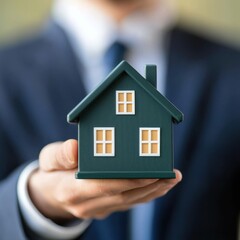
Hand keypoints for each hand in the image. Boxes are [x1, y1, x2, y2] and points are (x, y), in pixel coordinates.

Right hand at [28, 139, 181, 220]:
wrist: (51, 194)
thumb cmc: (52, 171)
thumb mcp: (48, 158)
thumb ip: (60, 154)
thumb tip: (74, 148)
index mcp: (70, 189)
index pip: (101, 186)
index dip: (126, 180)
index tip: (149, 172)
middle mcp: (86, 204)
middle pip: (122, 196)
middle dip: (148, 185)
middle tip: (171, 174)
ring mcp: (97, 210)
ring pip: (129, 202)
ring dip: (153, 191)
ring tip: (172, 179)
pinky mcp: (106, 209)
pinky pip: (129, 203)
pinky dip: (146, 194)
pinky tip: (160, 185)